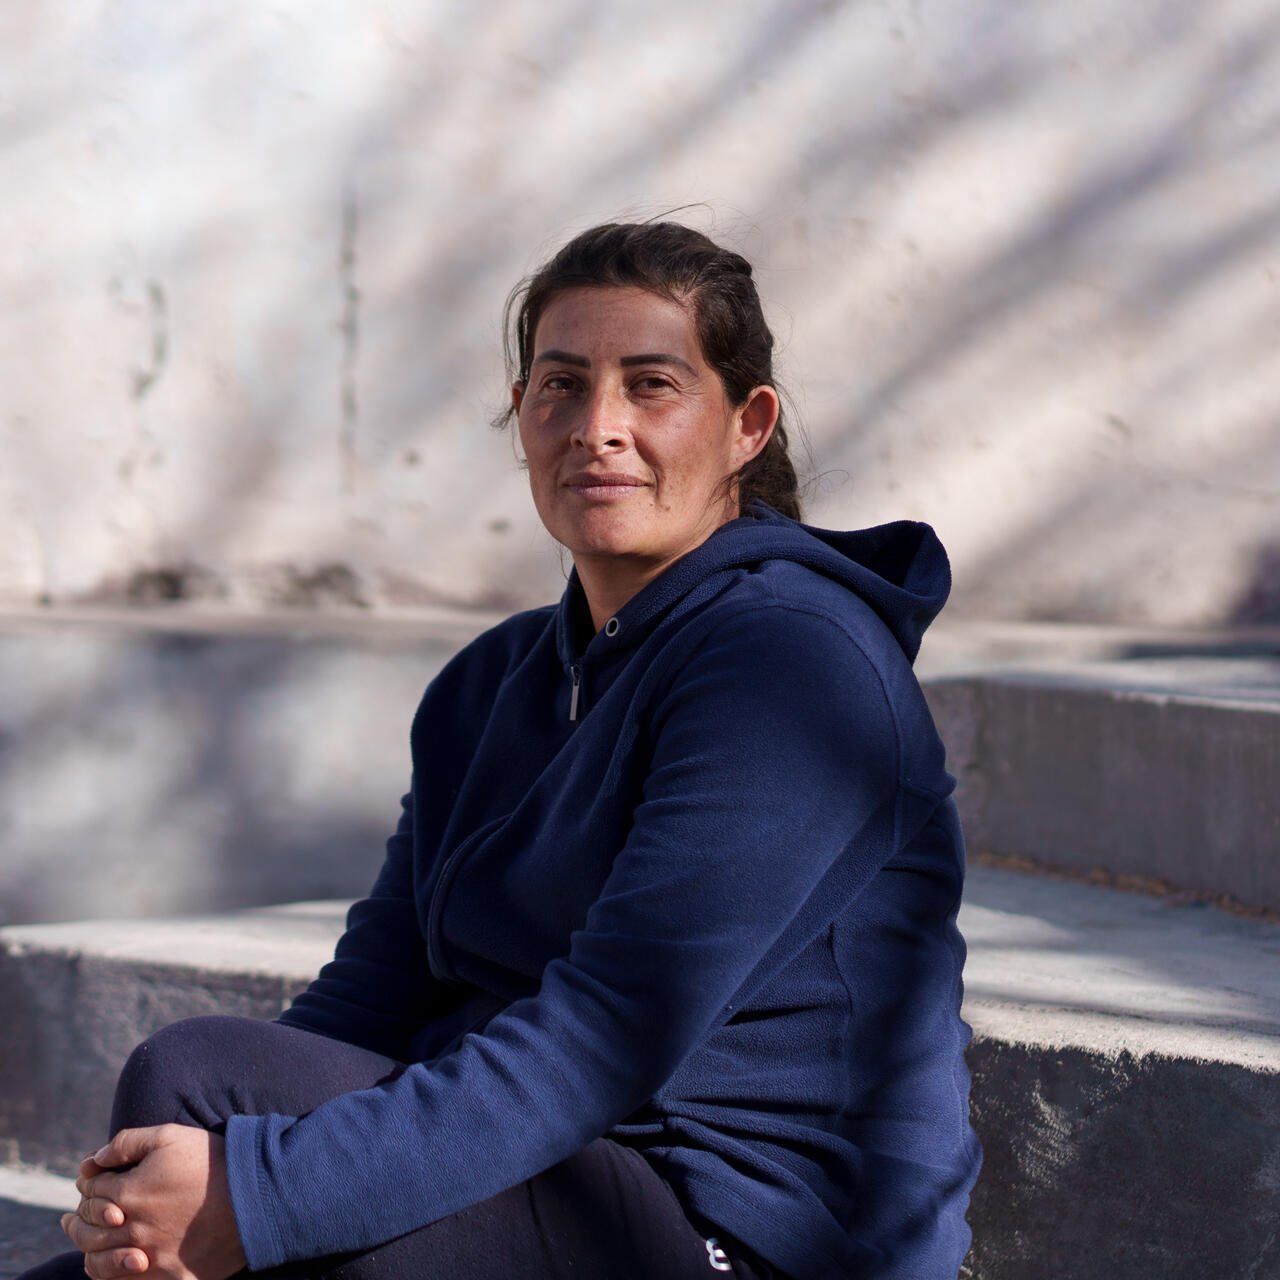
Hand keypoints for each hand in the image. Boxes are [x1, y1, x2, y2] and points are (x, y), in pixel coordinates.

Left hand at [63, 1125, 245, 1279]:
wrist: (256, 1197)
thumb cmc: (213, 1162)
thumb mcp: (171, 1136)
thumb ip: (128, 1142)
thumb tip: (94, 1159)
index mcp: (129, 1193)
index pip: (91, 1189)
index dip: (88, 1181)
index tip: (91, 1178)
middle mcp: (131, 1230)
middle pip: (87, 1227)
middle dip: (77, 1218)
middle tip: (71, 1217)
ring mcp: (147, 1257)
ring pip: (97, 1259)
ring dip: (85, 1247)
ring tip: (81, 1240)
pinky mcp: (166, 1276)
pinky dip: (107, 1272)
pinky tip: (108, 1261)